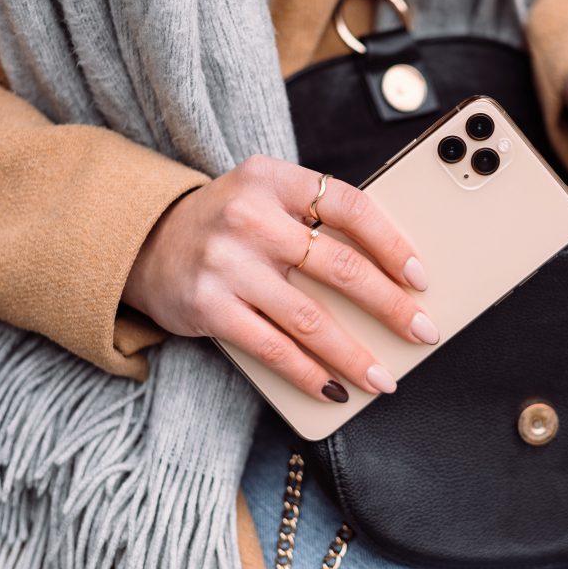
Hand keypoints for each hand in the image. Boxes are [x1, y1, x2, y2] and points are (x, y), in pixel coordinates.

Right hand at [122, 155, 436, 401]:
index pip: (350, 206)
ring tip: (383, 378)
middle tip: (423, 332)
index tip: (420, 277)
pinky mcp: (209, 307)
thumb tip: (389, 275)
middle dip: (391, 308)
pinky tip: (334, 389)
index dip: (392, 244)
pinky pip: (274, 349)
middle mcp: (251, 218)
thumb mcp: (266, 197)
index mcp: (273, 179)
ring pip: (311, 319)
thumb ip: (315, 220)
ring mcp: (228, 264)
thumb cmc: (228, 223)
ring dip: (355, 355)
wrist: (145, 240)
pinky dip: (310, 374)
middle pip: (340, 268)